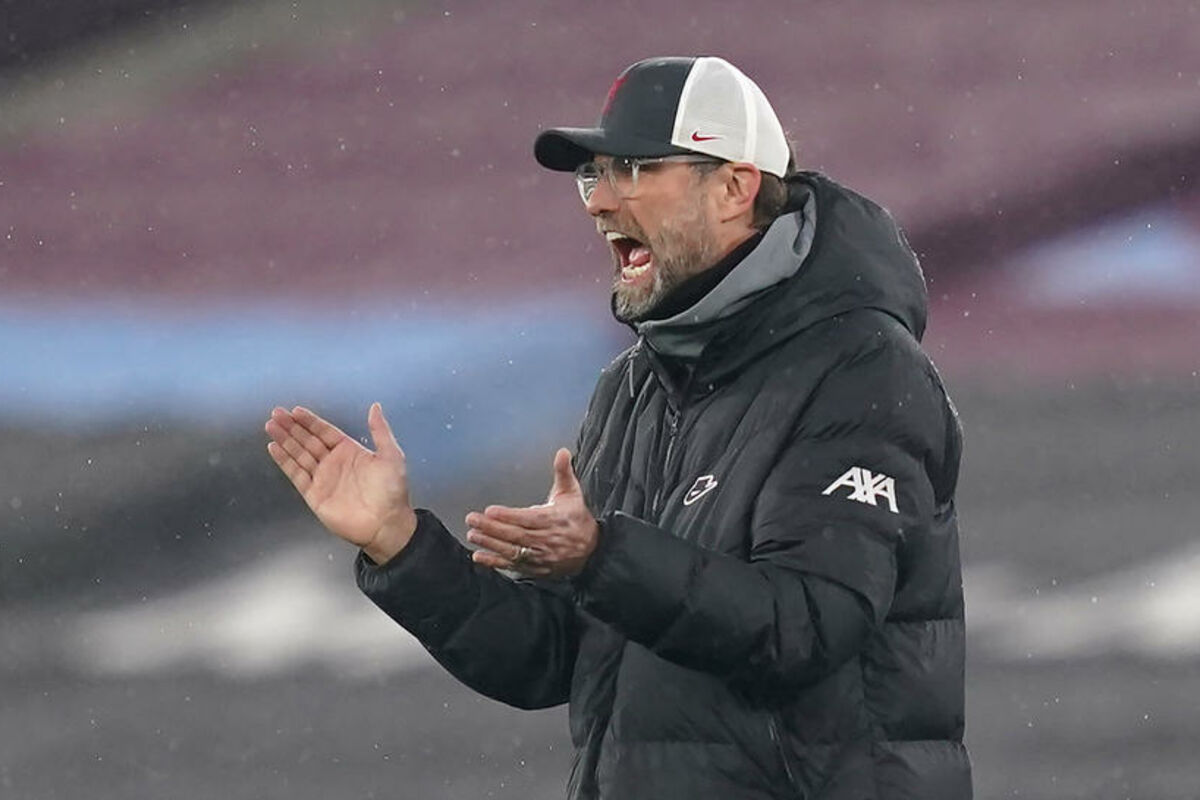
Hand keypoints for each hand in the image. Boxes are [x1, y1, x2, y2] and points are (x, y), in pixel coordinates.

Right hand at [265, 403, 416, 563]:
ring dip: (285, 440)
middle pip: (308, 440)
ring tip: (270, 425)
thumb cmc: (391, 490)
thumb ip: (380, 430)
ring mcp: (322, 479)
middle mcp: (334, 463)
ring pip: (299, 454)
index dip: (310, 421)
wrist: (385, 523)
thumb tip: (375, 406)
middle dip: (292, 427)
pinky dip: (284, 461)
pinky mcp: (314, 495)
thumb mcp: (391, 455)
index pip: (325, 432)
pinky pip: (296, 474)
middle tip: (276, 413)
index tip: (295, 410)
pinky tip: (274, 447)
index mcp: (350, 452)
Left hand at [466, 448, 598, 577]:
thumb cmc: (577, 518)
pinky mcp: (536, 568)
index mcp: (554, 519)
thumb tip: (563, 451)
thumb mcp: (572, 493)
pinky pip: (513, 566)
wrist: (593, 549)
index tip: (490, 510)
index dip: (508, 516)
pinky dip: (495, 562)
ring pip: (512, 551)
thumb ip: (563, 472)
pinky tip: (479, 556)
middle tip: (472, 520)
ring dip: (490, 543)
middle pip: (516, 534)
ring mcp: (540, 555)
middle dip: (492, 528)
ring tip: (472, 535)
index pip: (528, 518)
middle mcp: (547, 539)